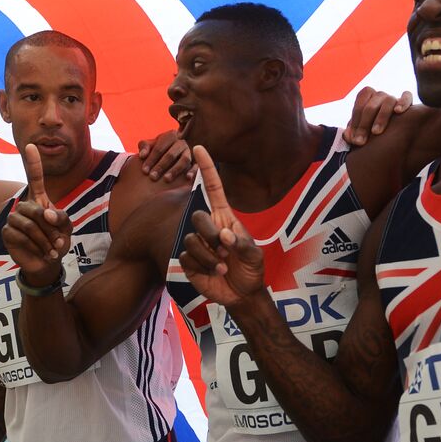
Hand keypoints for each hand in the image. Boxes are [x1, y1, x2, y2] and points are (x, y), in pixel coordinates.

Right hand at [1, 144, 71, 284]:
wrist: (47, 263)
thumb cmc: (57, 241)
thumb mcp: (66, 228)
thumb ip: (61, 217)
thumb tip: (45, 213)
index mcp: (39, 199)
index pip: (34, 178)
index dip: (33, 162)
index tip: (31, 146)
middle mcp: (24, 205)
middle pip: (36, 209)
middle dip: (51, 228)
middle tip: (59, 241)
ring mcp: (13, 217)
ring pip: (29, 224)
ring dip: (45, 240)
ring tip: (52, 250)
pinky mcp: (6, 232)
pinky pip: (21, 236)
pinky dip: (35, 246)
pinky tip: (41, 253)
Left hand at [137, 130, 195, 181]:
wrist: (169, 154)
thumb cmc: (158, 150)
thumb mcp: (150, 145)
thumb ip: (144, 147)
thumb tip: (142, 155)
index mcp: (170, 135)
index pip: (159, 147)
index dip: (151, 159)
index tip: (144, 170)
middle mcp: (181, 142)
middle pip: (171, 154)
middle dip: (161, 166)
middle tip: (152, 177)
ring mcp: (190, 152)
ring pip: (184, 160)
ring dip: (174, 170)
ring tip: (166, 179)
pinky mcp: (196, 161)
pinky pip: (196, 166)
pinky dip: (192, 171)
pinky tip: (187, 177)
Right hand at [178, 147, 265, 307]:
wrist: (241, 294)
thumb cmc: (250, 270)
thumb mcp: (255, 256)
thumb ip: (242, 244)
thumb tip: (224, 235)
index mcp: (225, 218)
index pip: (213, 189)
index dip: (207, 168)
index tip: (199, 147)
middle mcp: (209, 227)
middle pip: (197, 216)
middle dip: (210, 234)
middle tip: (225, 250)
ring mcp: (197, 243)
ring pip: (190, 239)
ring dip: (209, 256)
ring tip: (223, 266)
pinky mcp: (188, 260)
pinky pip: (185, 256)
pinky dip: (202, 267)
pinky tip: (213, 273)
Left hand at [344, 87, 412, 145]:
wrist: (393, 136)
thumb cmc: (372, 133)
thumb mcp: (361, 132)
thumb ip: (353, 133)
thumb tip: (346, 136)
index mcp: (366, 98)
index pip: (359, 104)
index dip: (355, 122)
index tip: (354, 139)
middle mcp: (379, 96)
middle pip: (371, 105)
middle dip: (363, 124)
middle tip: (360, 142)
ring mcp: (394, 97)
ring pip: (388, 101)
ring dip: (381, 117)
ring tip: (376, 132)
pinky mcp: (408, 102)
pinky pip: (407, 96)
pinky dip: (403, 102)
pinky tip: (398, 111)